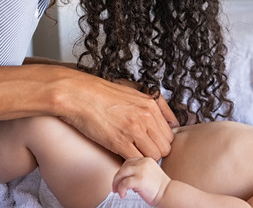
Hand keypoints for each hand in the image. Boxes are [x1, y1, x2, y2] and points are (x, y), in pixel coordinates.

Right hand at [58, 71, 178, 159]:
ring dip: (144, 158)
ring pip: (153, 156)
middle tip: (143, 150)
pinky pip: (135, 159)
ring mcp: (132, 130)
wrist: (79, 95)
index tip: (151, 143)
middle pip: (165, 147)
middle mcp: (146, 117)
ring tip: (133, 153)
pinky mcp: (118, 141)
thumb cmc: (104, 94)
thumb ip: (157, 105)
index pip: (170, 134)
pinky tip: (123, 155)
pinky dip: (131, 161)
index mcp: (151, 105)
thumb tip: (173, 122)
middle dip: (155, 152)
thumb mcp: (136, 92)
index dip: (161, 141)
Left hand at [112, 157, 170, 205]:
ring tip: (118, 191)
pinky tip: (123, 195)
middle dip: (117, 178)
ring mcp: (142, 170)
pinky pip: (124, 183)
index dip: (123, 171)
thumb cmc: (159, 187)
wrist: (168, 193)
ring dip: (116, 183)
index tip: (121, 180)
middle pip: (123, 167)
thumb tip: (124, 178)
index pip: (129, 161)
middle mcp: (144, 162)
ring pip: (121, 173)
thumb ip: (139, 171)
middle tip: (115, 187)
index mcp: (146, 160)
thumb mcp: (149, 173)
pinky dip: (121, 190)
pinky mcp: (139, 179)